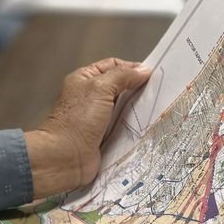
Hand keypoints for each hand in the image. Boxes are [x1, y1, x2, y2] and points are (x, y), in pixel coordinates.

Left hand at [26, 58, 152, 198]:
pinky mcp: (104, 136)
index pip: (113, 66)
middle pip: (120, 87)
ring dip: (138, 108)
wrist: (65, 156)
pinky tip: (148, 125)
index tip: (152, 74)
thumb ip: (123, 76)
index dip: (132, 68)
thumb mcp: (100, 88)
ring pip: (123, 107)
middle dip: (137, 88)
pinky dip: (134, 126)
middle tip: (158, 91)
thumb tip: (144, 71)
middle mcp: (91, 96)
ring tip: (157, 107)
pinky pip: (123, 127)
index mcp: (85, 79)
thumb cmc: (79, 119)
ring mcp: (98, 118)